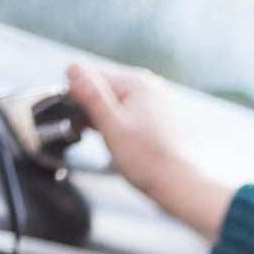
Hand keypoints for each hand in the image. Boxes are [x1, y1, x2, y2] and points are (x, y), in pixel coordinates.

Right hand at [66, 62, 181, 194]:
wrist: (181, 186)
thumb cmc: (148, 161)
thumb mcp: (112, 126)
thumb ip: (91, 95)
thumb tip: (72, 68)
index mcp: (138, 82)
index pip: (92, 76)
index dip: (78, 97)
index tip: (76, 120)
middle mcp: (152, 87)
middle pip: (106, 89)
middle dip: (94, 109)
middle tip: (92, 134)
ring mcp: (159, 102)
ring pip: (118, 103)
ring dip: (107, 120)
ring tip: (113, 142)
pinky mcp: (163, 119)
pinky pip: (133, 115)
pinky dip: (123, 126)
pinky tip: (125, 143)